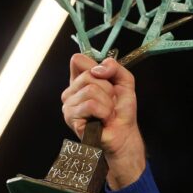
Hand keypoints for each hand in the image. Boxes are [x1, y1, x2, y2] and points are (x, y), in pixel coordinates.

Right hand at [61, 53, 145, 188]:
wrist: (124, 131)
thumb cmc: (121, 108)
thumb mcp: (124, 81)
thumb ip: (114, 67)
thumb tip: (98, 68)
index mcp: (80, 80)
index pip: (78, 60)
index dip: (96, 67)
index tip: (107, 78)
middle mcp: (71, 91)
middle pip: (88, 75)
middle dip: (108, 88)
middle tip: (110, 102)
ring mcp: (68, 105)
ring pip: (90, 90)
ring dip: (107, 102)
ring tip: (107, 112)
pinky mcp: (71, 117)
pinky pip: (90, 105)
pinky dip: (104, 111)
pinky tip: (103, 119)